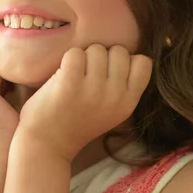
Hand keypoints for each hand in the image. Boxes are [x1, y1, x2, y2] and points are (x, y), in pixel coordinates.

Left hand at [17, 44, 152, 161]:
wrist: (48, 143)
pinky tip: (63, 74)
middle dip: (102, 57)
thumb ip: (124, 86)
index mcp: (129, 102)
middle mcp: (115, 96)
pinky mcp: (70, 83)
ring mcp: (94, 90)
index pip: (144, 62)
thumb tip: (128, 54)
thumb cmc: (78, 120)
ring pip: (96, 49)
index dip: (126, 60)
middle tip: (88, 74)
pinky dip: (67, 59)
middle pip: (119, 51)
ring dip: (83, 57)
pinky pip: (75, 53)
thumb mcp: (113, 110)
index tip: (110, 71)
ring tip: (75, 76)